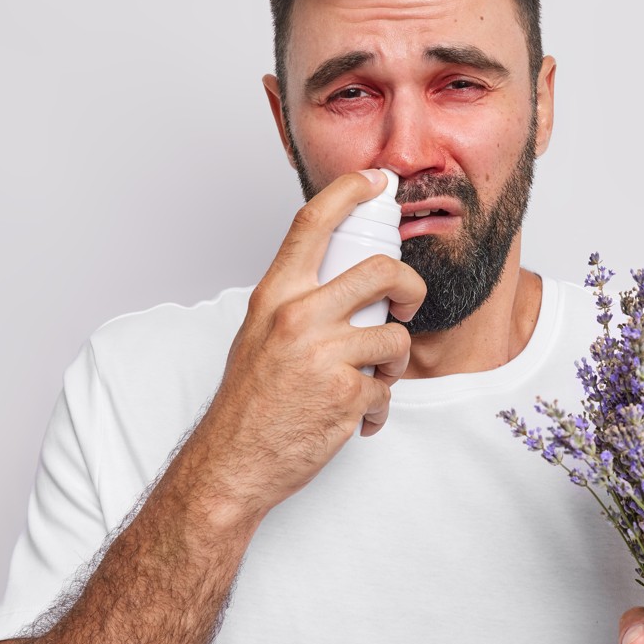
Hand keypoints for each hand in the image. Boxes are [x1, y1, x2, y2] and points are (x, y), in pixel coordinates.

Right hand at [187, 169, 426, 518]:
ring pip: (395, 336)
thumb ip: (298, 303)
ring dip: (395, 361)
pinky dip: (378, 406)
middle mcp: (298, 317)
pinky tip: (355, 416)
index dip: (350, 191)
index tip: (376, 179)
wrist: (232, 464)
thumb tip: (343, 281)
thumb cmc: (248, 402)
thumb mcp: (259, 333)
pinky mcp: (346, 396)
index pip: (313, 224)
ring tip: (372, 378)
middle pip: (382, 271)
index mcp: (275, 296)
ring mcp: (324, 356)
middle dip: (411, 286)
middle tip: (409, 304)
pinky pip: (387, 388)